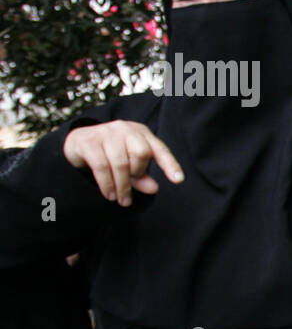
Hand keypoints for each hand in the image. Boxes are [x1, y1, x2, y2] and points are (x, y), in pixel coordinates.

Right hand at [63, 120, 184, 205]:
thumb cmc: (110, 154)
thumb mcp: (129, 165)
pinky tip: (109, 195)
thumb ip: (142, 177)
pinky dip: (107, 184)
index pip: (160, 149)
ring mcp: (106, 132)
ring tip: (121, 200)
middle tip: (130, 187)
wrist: (77, 143)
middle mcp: (125, 129)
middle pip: (142, 153)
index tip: (178, 180)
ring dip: (122, 186)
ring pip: (121, 163)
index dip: (170, 164)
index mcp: (141, 133)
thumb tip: (153, 188)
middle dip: (138, 174)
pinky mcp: (88, 141)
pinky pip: (102, 166)